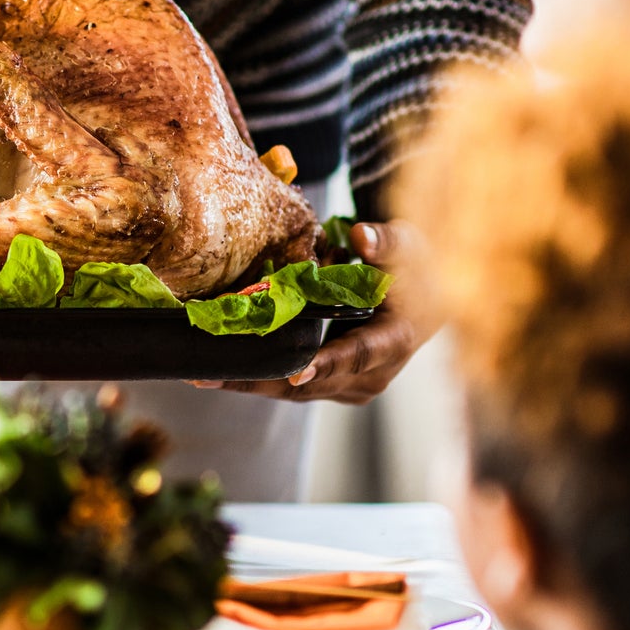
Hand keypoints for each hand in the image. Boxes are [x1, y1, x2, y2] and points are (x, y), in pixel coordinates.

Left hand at [211, 220, 437, 405]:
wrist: (425, 299)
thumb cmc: (413, 269)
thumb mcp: (406, 247)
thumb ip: (384, 242)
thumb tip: (360, 236)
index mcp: (394, 341)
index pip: (356, 355)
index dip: (325, 364)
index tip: (294, 372)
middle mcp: (374, 374)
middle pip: (312, 384)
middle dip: (261, 381)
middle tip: (210, 375)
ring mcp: (354, 386)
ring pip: (298, 393)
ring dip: (252, 385)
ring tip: (204, 376)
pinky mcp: (338, 388)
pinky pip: (296, 389)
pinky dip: (263, 380)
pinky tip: (223, 372)